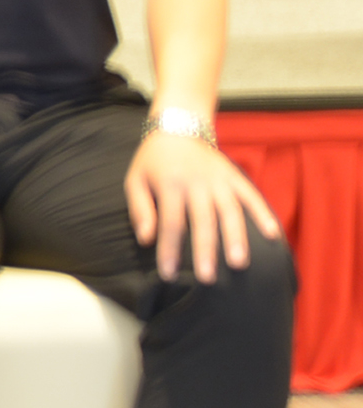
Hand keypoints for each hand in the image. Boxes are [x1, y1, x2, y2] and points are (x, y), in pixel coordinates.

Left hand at [126, 128, 277, 283]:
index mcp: (170, 185)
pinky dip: (264, 215)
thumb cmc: (152, 161)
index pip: (170, 223)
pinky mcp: (236, 177)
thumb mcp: (135, 180)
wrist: (178, 127)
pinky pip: (252, 197)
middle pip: (202, 221)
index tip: (169, 275)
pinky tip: (273, 236)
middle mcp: (197, 183)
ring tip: (240, 264)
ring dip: (236, 238)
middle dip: (205, 251)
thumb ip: (140, 209)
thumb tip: (146, 239)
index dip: (169, 250)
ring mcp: (219, 180)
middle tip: (207, 279)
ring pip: (231, 211)